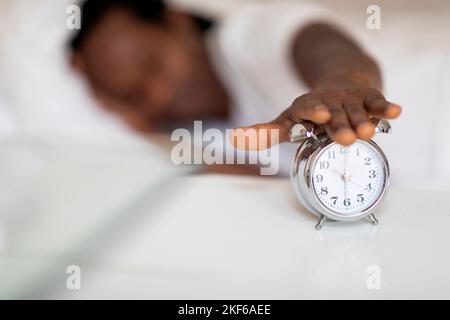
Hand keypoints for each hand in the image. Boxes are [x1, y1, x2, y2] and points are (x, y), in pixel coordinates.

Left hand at [230, 74, 401, 148]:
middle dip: (339, 124)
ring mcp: (348, 100)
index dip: (312, 111)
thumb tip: (233, 140)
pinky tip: (395, 113)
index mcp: (306, 108)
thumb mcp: (287, 121)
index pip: (307, 109)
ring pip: (355, 111)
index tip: (317, 115)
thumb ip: (265, 133)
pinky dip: (385, 107)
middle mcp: (328, 103)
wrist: (340, 85)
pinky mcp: (367, 99)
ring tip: (368, 131)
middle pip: (334, 114)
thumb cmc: (310, 111)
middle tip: (345, 136)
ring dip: (362, 121)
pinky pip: (377, 103)